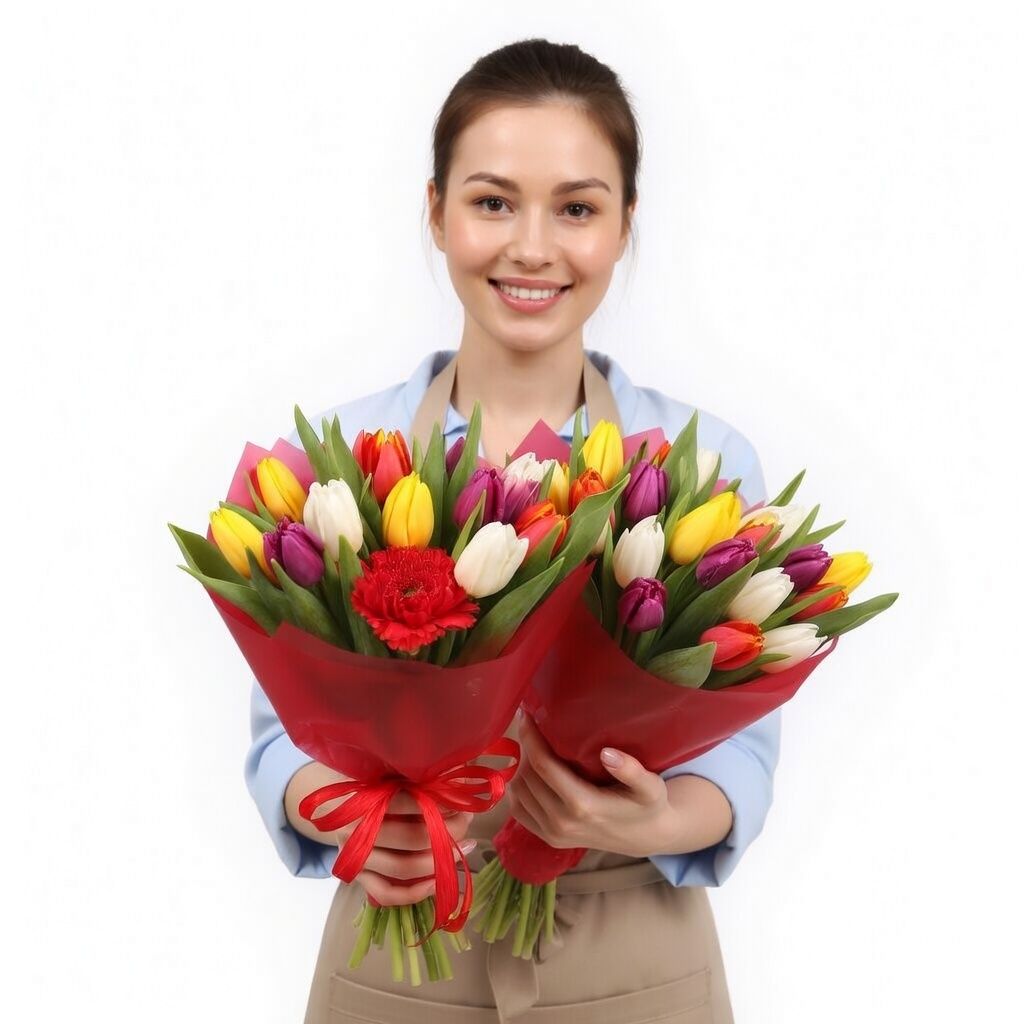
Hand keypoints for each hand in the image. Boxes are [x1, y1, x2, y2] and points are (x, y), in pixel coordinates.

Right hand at [285, 761, 475, 906]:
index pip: (411, 802)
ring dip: (440, 862)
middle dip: (449, 832)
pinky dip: (415, 893)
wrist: (335, 803)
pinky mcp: (357, 877)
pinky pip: (387, 893)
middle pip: (412, 837)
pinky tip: (438, 882)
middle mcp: (353, 829)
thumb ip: (421, 775)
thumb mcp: (391, 770)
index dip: (443, 803)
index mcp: (363, 796)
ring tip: (464, 848)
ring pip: (403, 868)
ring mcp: (354, 856)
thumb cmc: (372, 782)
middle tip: (467, 821)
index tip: (463, 801)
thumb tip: (461, 784)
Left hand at [507, 712, 677, 858]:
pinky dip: (519, 787)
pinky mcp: (548, 839)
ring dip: (521, 767)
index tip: (526, 714)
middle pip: (527, 777)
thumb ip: (633, 771)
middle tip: (533, 726)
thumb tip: (608, 754)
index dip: (530, 738)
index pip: (543, 766)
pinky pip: (518, 809)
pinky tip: (532, 771)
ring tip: (534, 746)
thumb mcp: (650, 787)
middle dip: (526, 748)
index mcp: (583, 806)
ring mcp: (552, 834)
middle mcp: (561, 822)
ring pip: (518, 792)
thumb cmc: (647, 805)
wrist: (645, 837)